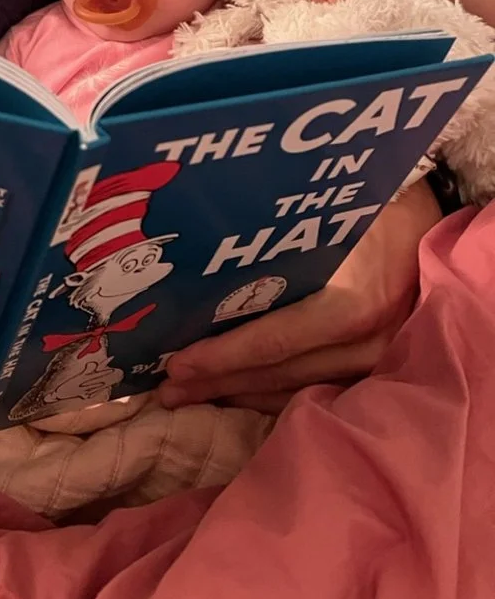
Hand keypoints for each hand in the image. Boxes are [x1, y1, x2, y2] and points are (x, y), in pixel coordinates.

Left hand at [158, 178, 439, 413]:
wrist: (433, 219)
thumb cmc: (376, 205)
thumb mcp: (331, 215)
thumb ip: (281, 242)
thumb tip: (205, 257)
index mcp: (357, 302)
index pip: (277, 341)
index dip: (223, 357)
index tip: (176, 366)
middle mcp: (371, 341)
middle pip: (282, 374)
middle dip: (220, 382)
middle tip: (166, 389)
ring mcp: (380, 361)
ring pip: (299, 390)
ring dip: (242, 393)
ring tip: (192, 393)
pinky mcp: (380, 368)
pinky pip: (320, 389)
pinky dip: (275, 392)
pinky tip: (239, 392)